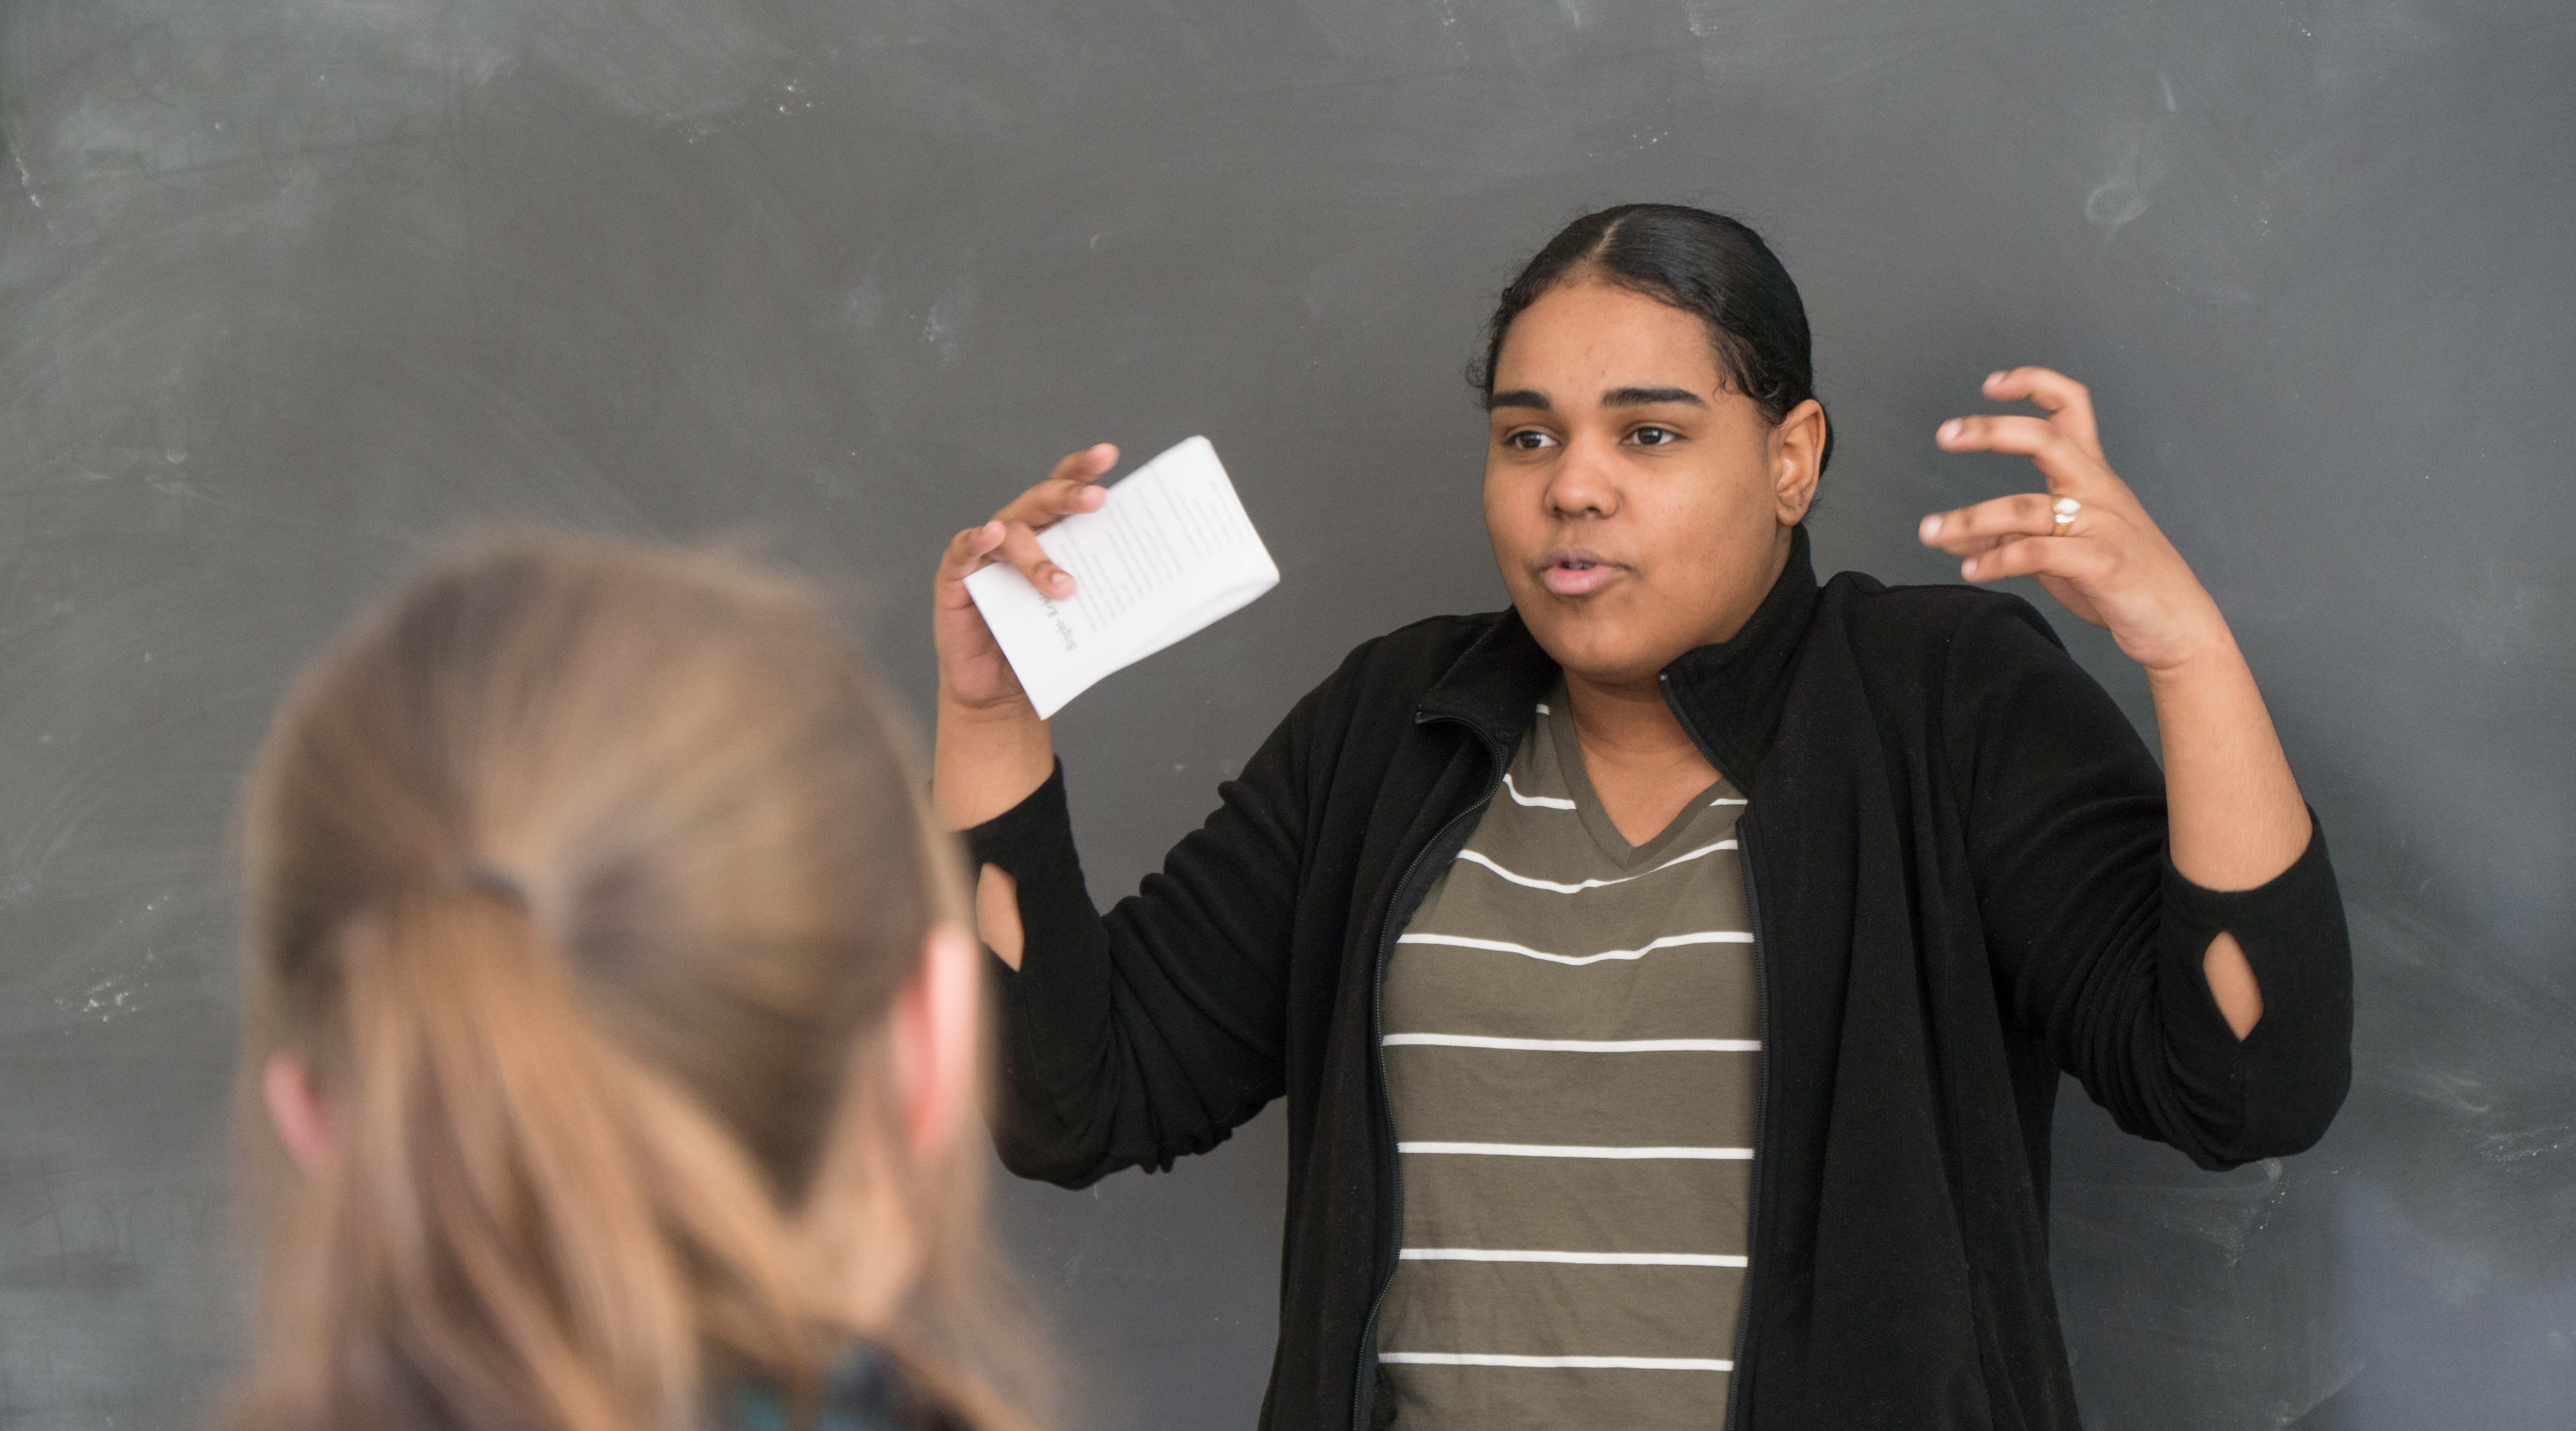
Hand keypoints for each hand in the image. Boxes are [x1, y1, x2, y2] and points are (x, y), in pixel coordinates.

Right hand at [933, 442, 1117, 713]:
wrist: (1002, 692)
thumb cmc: (1045, 649)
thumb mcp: (1082, 617)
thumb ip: (1104, 592)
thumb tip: (1162, 589)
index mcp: (1051, 535)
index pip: (1065, 490)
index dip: (1083, 469)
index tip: (1109, 455)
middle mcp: (1018, 534)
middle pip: (1041, 500)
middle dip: (1070, 496)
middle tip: (1098, 500)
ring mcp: (986, 553)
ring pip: (1012, 534)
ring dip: (1038, 558)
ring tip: (1064, 587)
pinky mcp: (955, 576)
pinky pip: (964, 550)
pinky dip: (977, 540)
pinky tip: (991, 535)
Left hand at [1920, 367, 2231, 673]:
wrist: (2178, 625)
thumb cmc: (2119, 582)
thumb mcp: (2057, 554)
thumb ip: (2007, 538)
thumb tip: (1951, 535)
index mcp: (2092, 476)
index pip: (2072, 407)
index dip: (2034, 384)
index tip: (1992, 384)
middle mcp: (2098, 490)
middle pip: (2047, 439)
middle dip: (1992, 430)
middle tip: (1946, 435)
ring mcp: (2102, 524)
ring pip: (2027, 507)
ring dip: (1971, 518)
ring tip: (1931, 533)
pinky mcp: (2102, 563)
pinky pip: (2038, 552)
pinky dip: (1998, 559)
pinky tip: (1973, 568)